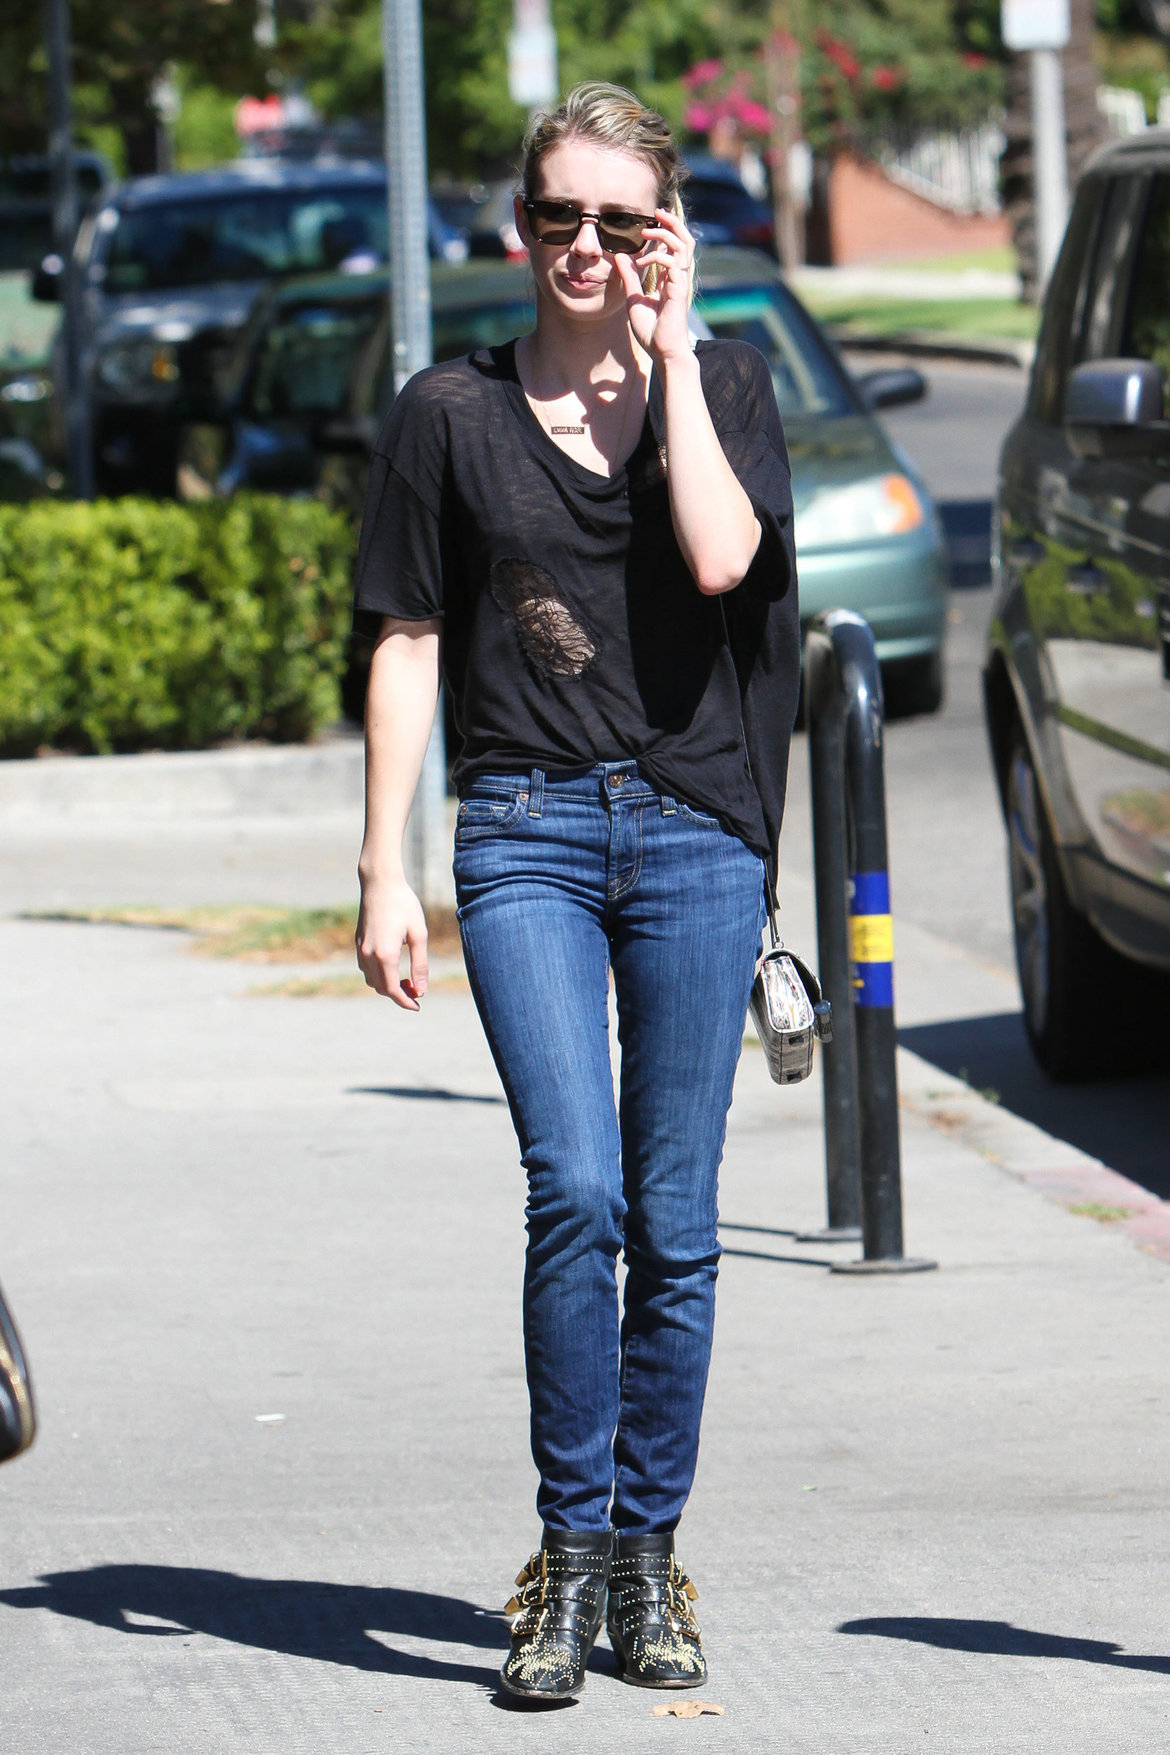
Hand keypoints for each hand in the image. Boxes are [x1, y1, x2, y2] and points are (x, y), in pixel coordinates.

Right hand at [356, 877, 428, 1009]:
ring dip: (387, 986)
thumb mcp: (418, 934)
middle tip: (417, 992)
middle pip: (381, 988)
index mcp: (385, 955)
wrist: (380, 882)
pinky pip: (366, 968)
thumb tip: (422, 990)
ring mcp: (360, 949)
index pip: (392, 990)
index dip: (405, 1001)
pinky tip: (393, 967)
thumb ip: (420, 965)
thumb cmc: (403, 905)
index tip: (418, 1006)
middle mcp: (368, 955)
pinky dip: (379, 975)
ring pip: (371, 980)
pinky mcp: (358, 942)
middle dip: (398, 995)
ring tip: (407, 981)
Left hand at [613, 207, 695, 365]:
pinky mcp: (679, 290)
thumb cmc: (652, 331)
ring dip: (665, 234)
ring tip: (647, 232)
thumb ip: (629, 277)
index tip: (650, 224)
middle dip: (672, 222)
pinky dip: (657, 257)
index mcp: (670, 277)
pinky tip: (642, 265)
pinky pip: (673, 263)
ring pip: (683, 246)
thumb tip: (621, 256)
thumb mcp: (634, 299)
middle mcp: (678, 276)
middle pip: (685, 240)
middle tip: (657, 212)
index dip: (665, 231)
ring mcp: (680, 282)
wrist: (663, 352)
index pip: (674, 246)